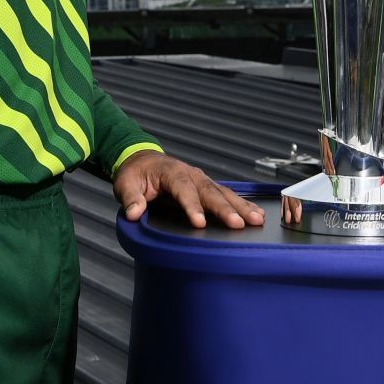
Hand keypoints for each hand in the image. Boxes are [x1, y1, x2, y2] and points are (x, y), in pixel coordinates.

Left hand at [115, 152, 263, 228]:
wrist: (143, 159)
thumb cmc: (136, 173)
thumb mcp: (125, 183)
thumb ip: (130, 198)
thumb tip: (134, 213)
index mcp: (171, 172)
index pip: (183, 189)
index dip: (192, 206)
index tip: (199, 222)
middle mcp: (191, 174)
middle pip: (210, 192)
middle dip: (225, 209)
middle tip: (238, 223)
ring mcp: (202, 180)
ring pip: (224, 193)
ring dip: (241, 207)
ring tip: (257, 220)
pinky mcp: (208, 186)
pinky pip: (227, 195)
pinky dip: (243, 204)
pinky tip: (257, 214)